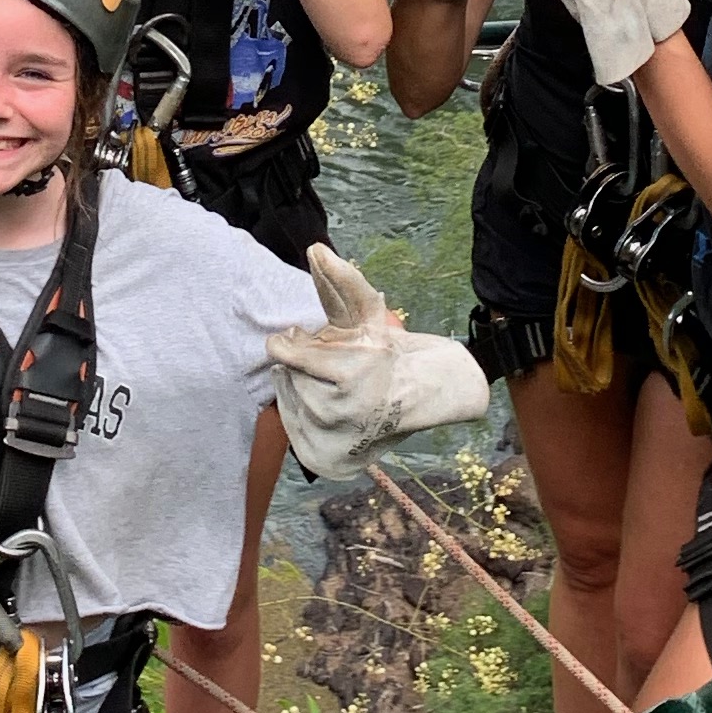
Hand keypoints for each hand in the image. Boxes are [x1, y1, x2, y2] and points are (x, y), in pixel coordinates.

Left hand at [267, 247, 487, 478]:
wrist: (424, 398)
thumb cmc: (389, 350)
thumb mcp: (366, 315)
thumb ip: (340, 282)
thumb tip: (315, 250)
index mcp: (351, 373)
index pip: (290, 357)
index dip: (287, 346)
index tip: (288, 339)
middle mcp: (342, 412)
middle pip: (288, 380)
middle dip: (304, 367)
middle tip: (327, 365)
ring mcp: (336, 442)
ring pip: (290, 404)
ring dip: (301, 390)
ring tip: (329, 386)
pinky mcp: (329, 463)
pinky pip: (294, 433)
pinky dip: (302, 417)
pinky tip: (324, 408)